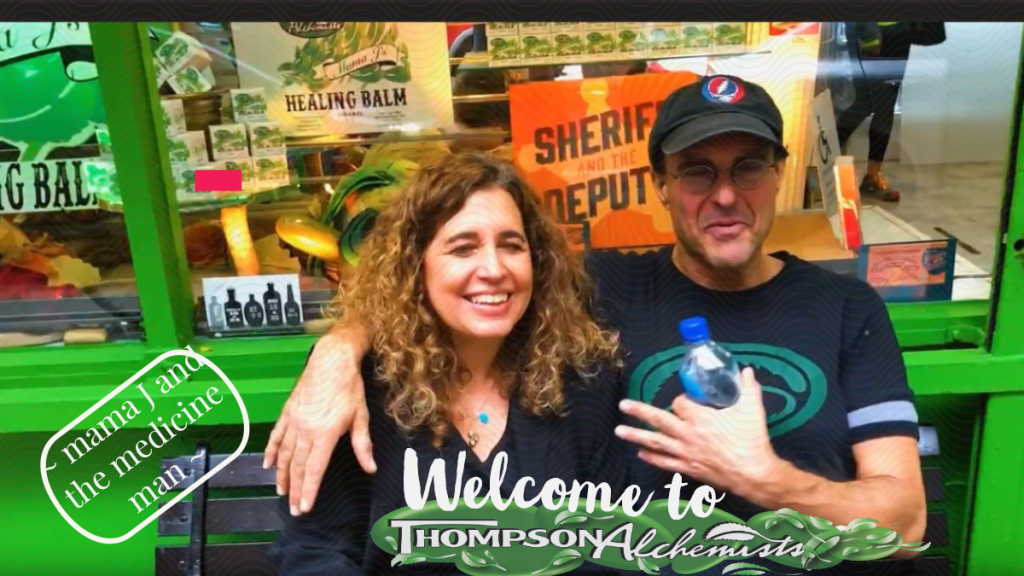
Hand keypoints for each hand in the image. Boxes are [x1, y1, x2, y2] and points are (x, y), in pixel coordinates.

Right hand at [264, 328, 373, 515]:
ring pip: (284, 454)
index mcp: (324, 435)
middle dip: (294, 490)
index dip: (308, 491)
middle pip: (297, 467)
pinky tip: (268, 463)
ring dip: (282, 475)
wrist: (331, 359)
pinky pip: (276, 436)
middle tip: (292, 508)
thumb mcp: (361, 416)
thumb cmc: (348, 386)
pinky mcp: (287, 412)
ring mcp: (294, 422)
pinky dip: (271, 451)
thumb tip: (370, 468)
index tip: (304, 507)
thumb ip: (362, 445)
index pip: (314, 470)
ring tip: (280, 491)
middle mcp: (306, 431)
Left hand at [615, 368, 781, 497]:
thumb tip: (745, 371)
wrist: (755, 473)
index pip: (680, 403)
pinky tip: (641, 453)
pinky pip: (665, 462)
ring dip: (636, 435)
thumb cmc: (752, 439)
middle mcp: (688, 434)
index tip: (688, 400)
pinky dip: (652, 458)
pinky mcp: (689, 468)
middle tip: (623, 406)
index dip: (682, 400)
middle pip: (658, 419)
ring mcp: (686, 452)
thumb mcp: (752, 408)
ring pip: (656, 442)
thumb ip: (748, 388)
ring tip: (619, 431)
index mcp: (700, 417)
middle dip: (639, 412)